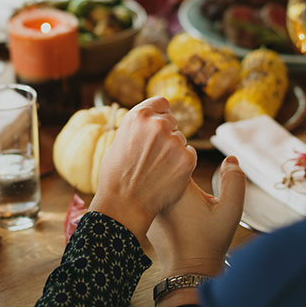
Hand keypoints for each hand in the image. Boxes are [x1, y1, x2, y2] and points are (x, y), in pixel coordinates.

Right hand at [89, 97, 197, 241]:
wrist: (124, 204)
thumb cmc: (116, 176)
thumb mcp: (119, 141)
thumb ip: (137, 128)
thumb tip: (148, 122)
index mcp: (138, 116)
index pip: (162, 102)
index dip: (161, 114)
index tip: (159, 126)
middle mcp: (158, 124)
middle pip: (172, 121)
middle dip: (166, 135)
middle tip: (154, 155)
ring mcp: (174, 141)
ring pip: (181, 140)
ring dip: (174, 150)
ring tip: (157, 169)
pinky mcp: (187, 158)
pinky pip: (189, 154)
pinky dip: (182, 164)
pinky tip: (167, 175)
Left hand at [148, 156, 244, 278]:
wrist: (189, 269)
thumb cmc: (210, 241)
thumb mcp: (230, 211)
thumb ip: (235, 181)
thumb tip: (229, 159)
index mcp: (175, 185)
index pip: (174, 153)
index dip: (184, 153)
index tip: (189, 157)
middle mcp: (155, 191)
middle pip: (161, 165)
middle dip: (171, 163)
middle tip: (182, 173)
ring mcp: (146, 202)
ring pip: (154, 180)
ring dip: (163, 179)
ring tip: (177, 194)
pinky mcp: (144, 213)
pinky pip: (147, 195)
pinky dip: (155, 194)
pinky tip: (165, 203)